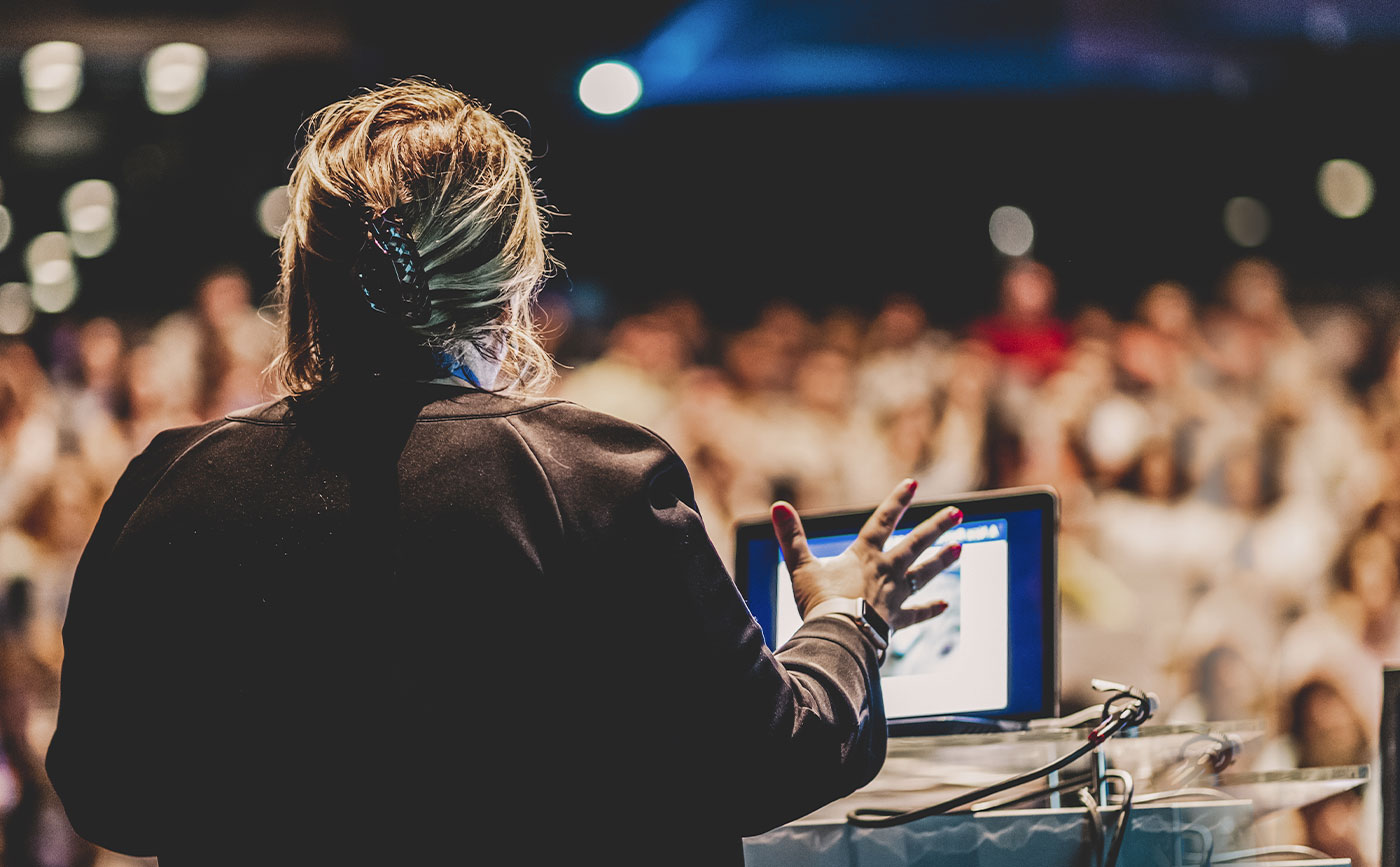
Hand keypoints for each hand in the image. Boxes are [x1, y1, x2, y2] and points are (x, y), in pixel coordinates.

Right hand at [769, 479, 962, 630]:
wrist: (839, 637)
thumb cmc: (820, 602)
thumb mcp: (801, 566)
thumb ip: (791, 536)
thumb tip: (778, 505)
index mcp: (864, 555)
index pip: (883, 521)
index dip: (897, 501)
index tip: (914, 484)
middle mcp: (886, 571)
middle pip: (916, 543)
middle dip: (936, 527)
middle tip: (958, 513)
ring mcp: (894, 596)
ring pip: (924, 573)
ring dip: (942, 560)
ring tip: (961, 547)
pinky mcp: (896, 620)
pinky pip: (917, 613)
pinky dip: (931, 609)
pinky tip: (946, 604)